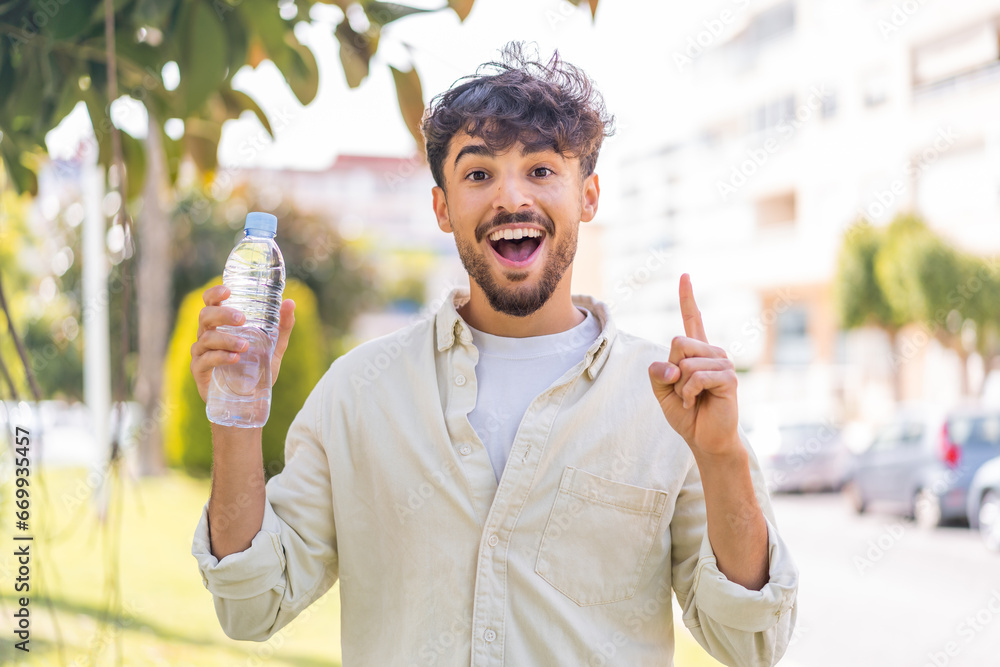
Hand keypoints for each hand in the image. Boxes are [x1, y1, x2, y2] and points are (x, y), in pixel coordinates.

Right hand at [190, 284, 295, 403]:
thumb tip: (290, 302)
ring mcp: (201, 353)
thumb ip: (282, 327)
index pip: (210, 303)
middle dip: (222, 315)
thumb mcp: (273, 347)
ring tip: (245, 346)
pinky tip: (235, 358)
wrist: (248, 401)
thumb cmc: (256, 370)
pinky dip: (221, 357)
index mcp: (221, 326)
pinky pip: (206, 360)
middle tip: (241, 319)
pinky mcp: (199, 371)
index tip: (227, 291)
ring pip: (207, 338)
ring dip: (227, 339)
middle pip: (205, 316)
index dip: (214, 294)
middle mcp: (207, 336)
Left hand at [648, 274, 739, 456]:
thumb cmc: (686, 413)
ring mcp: (723, 363)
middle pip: (678, 342)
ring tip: (690, 399)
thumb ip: (657, 373)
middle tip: (680, 390)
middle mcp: (712, 352)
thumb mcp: (661, 391)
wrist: (704, 438)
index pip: (692, 319)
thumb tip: (670, 365)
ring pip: (685, 362)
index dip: (688, 297)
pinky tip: (694, 402)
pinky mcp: (728, 378)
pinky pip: (696, 377)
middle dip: (670, 370)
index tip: (685, 275)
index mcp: (696, 351)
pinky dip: (687, 393)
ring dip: (679, 387)